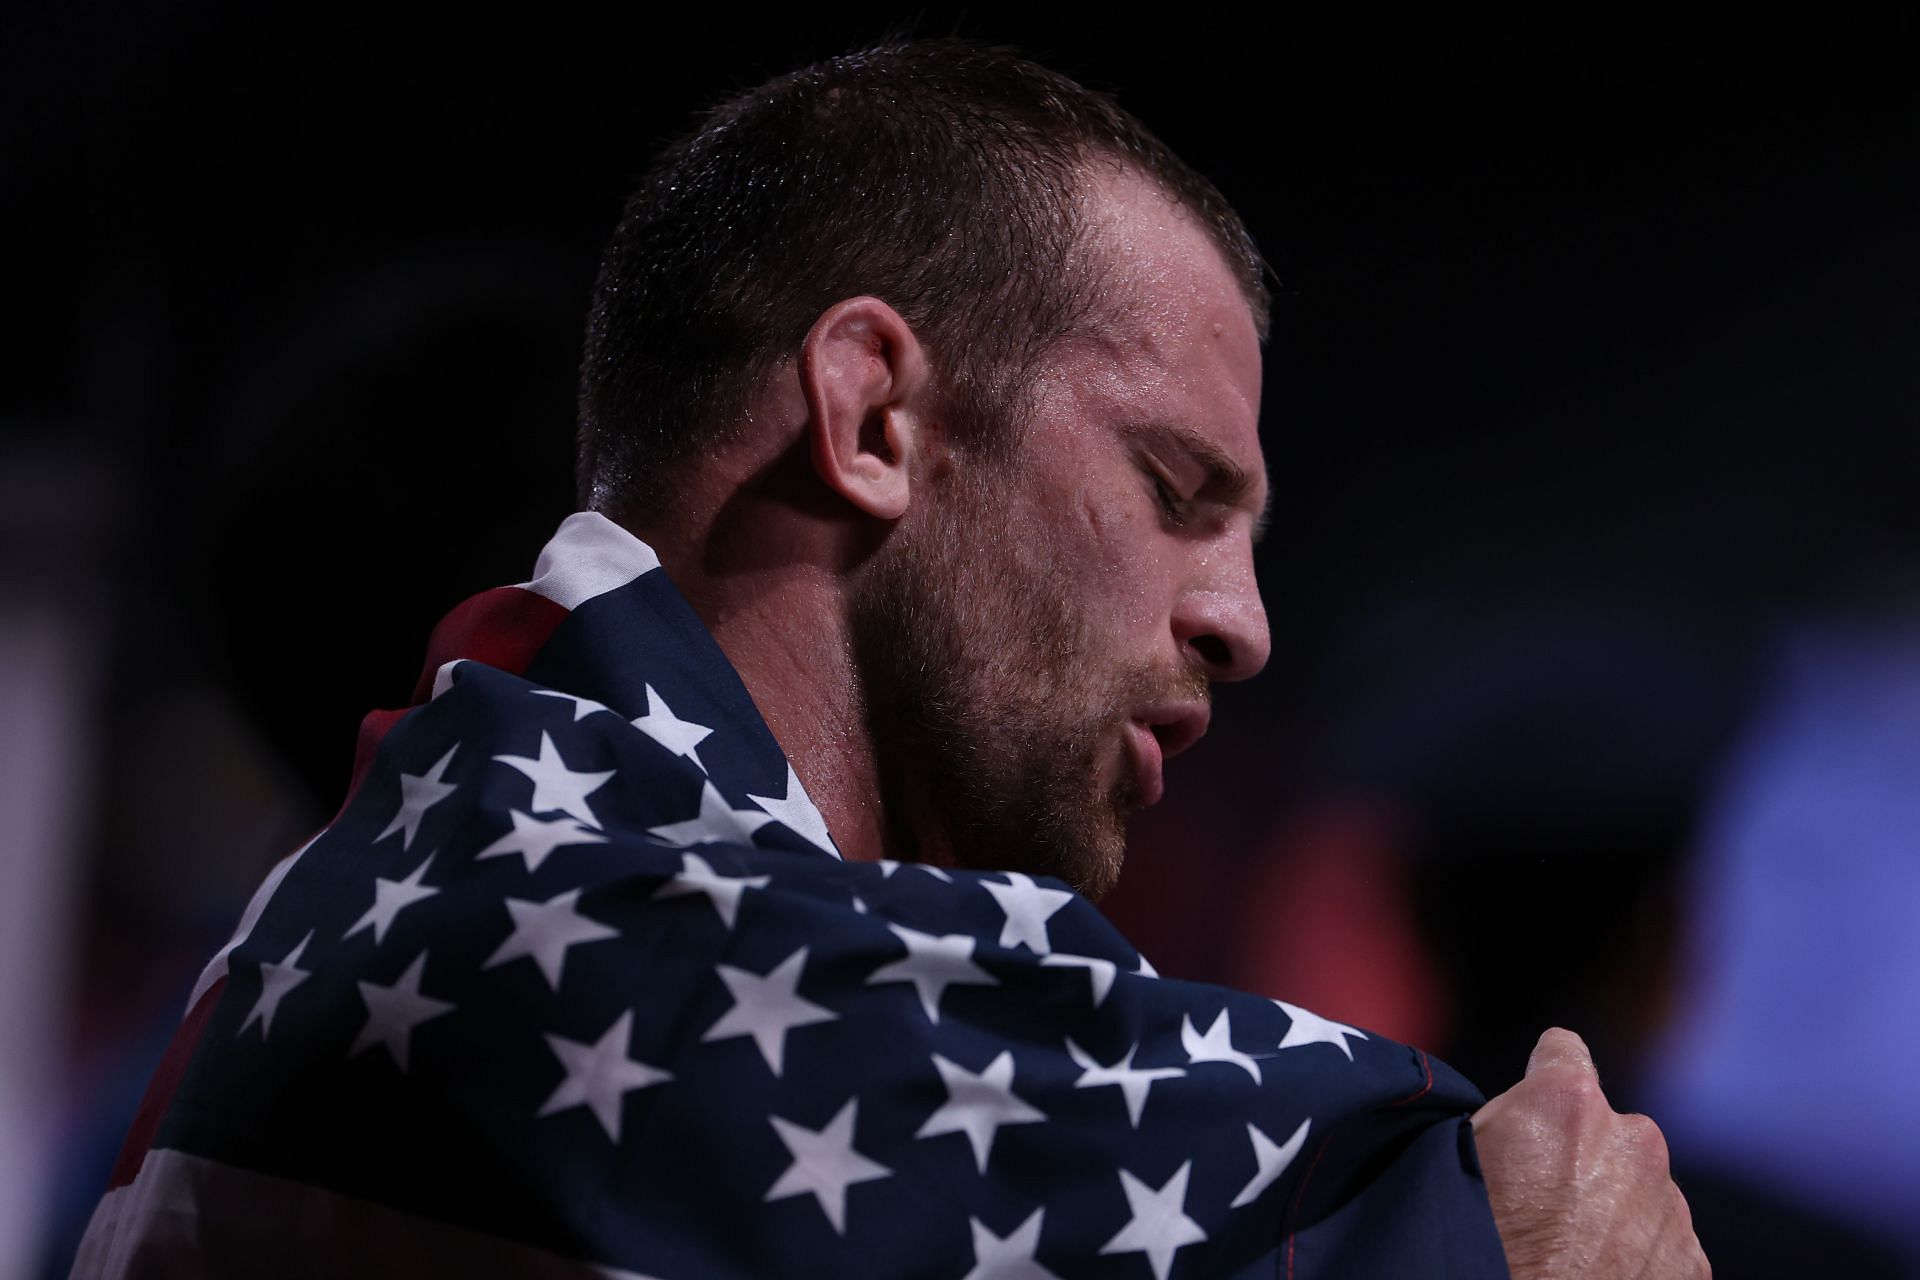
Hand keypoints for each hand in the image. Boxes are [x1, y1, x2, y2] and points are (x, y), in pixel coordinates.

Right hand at [1470, 1028, 1707, 1278]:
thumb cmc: (1476, 1242)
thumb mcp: (1457, 1157)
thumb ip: (1505, 1122)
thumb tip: (1521, 1118)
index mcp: (1569, 1100)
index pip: (1563, 1051)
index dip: (1541, 1079)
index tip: (1532, 1111)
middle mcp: (1633, 1139)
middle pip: (1608, 1128)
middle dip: (1582, 1156)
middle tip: (1540, 1206)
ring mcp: (1668, 1205)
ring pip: (1638, 1188)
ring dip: (1612, 1208)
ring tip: (1566, 1255)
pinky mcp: (1690, 1263)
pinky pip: (1663, 1241)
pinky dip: (1637, 1256)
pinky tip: (1593, 1277)